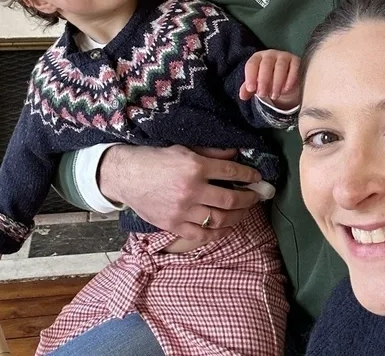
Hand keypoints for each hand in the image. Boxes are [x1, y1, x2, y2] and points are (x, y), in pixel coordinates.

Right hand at [98, 144, 261, 242]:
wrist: (127, 175)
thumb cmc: (156, 159)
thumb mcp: (184, 149)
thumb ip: (211, 153)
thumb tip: (235, 154)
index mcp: (195, 166)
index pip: (231, 172)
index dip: (248, 175)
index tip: (257, 178)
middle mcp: (191, 189)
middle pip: (230, 199)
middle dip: (249, 198)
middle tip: (256, 196)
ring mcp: (182, 210)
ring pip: (220, 219)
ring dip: (238, 217)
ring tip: (244, 212)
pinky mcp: (173, 225)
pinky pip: (202, 235)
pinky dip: (218, 233)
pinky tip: (226, 228)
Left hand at [240, 49, 299, 109]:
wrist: (286, 80)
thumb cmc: (268, 80)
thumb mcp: (257, 84)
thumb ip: (248, 89)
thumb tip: (242, 95)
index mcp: (258, 58)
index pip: (252, 64)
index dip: (250, 76)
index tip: (251, 89)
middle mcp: (270, 54)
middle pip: (266, 65)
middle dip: (263, 81)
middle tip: (262, 94)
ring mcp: (284, 56)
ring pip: (280, 67)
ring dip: (276, 82)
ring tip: (274, 95)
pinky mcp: (296, 61)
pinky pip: (293, 68)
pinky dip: (289, 80)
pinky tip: (285, 89)